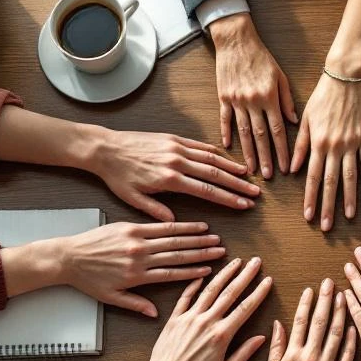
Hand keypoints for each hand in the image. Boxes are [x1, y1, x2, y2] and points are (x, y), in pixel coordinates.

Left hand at [0, 221, 225, 316]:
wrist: (67, 257)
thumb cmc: (87, 280)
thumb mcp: (111, 298)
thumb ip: (135, 305)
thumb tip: (155, 313)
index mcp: (137, 276)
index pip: (173, 274)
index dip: (194, 272)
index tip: (211, 271)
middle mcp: (140, 257)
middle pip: (178, 255)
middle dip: (202, 253)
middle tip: (222, 251)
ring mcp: (136, 240)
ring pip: (173, 239)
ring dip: (196, 238)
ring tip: (214, 237)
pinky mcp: (130, 227)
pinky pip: (159, 226)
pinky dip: (178, 225)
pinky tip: (193, 225)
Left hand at [89, 130, 259, 219]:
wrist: (105, 148)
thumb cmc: (117, 176)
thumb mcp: (133, 199)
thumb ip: (156, 211)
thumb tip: (176, 223)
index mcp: (169, 179)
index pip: (207, 190)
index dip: (228, 199)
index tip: (243, 205)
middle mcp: (177, 160)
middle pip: (216, 174)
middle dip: (238, 185)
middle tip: (255, 194)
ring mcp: (176, 147)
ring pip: (211, 157)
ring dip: (232, 167)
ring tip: (248, 176)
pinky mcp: (173, 138)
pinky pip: (199, 145)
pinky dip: (216, 152)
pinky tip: (226, 159)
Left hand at [124, 257, 272, 360]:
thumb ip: (244, 354)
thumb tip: (262, 338)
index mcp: (221, 335)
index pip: (245, 308)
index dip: (258, 292)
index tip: (268, 280)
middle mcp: (206, 322)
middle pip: (230, 293)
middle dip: (245, 275)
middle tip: (255, 262)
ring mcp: (189, 318)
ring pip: (210, 290)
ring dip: (224, 274)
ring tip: (235, 261)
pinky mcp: (175, 318)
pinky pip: (186, 296)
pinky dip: (195, 284)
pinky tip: (203, 274)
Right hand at [210, 13, 297, 178]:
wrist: (236, 40)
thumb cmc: (261, 57)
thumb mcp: (280, 76)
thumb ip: (287, 100)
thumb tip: (294, 121)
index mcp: (269, 97)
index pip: (277, 130)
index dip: (281, 150)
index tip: (285, 168)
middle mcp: (253, 101)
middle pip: (260, 135)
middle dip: (265, 158)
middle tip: (267, 177)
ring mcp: (236, 100)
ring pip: (243, 132)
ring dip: (247, 152)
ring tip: (250, 170)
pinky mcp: (223, 97)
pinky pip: (225, 119)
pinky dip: (226, 133)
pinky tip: (228, 147)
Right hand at [258, 278, 356, 360]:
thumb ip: (275, 348)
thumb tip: (278, 325)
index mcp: (293, 355)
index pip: (301, 321)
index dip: (307, 303)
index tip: (312, 289)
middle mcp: (311, 358)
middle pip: (321, 323)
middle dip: (326, 300)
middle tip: (331, 283)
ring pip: (337, 336)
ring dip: (341, 314)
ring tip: (345, 297)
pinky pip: (348, 357)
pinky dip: (352, 340)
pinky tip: (355, 326)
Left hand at [291, 73, 360, 231]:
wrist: (345, 77)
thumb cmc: (321, 96)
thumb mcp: (305, 120)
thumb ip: (300, 146)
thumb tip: (292, 170)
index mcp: (318, 143)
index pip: (312, 178)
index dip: (310, 199)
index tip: (308, 216)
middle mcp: (335, 146)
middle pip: (330, 182)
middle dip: (328, 206)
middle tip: (327, 226)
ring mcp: (353, 143)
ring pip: (351, 176)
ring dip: (350, 198)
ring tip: (350, 216)